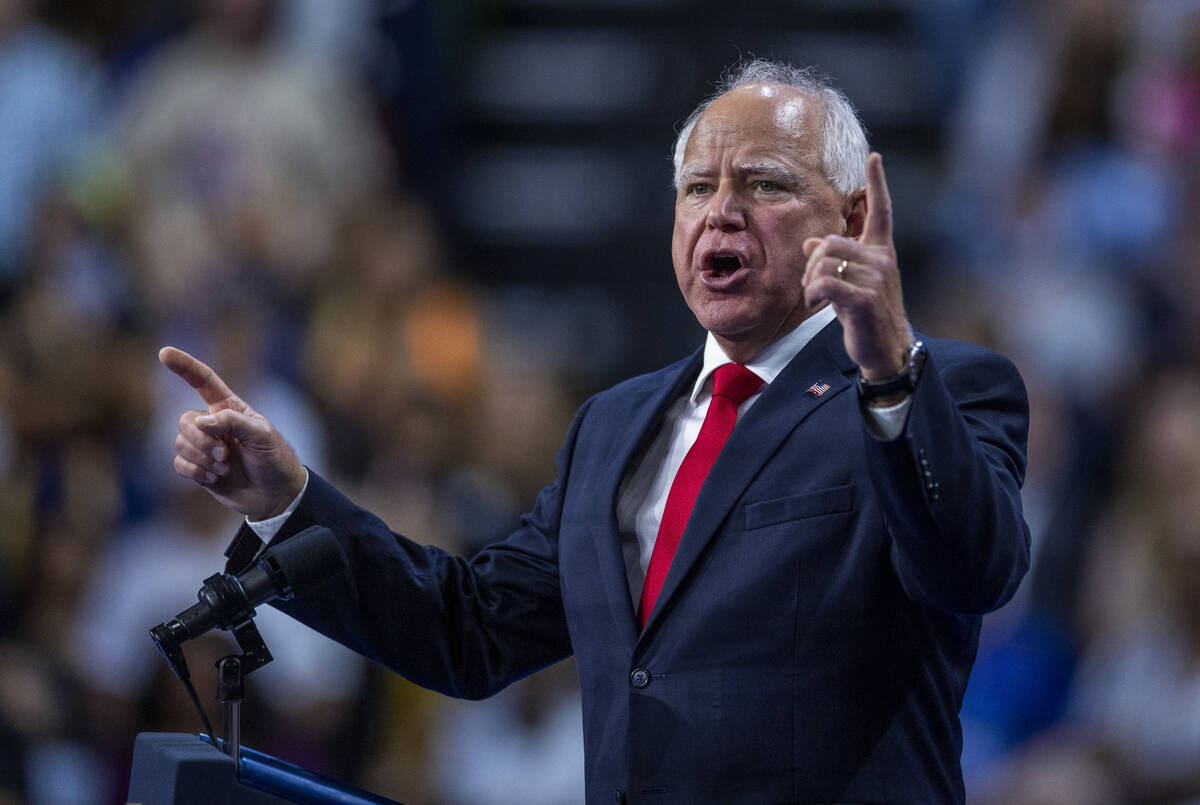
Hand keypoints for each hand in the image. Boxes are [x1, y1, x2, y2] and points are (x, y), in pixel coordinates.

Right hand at [159, 346, 306, 519]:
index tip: (164, 353)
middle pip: (185, 420)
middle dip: (201, 440)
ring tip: (226, 468)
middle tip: (226, 456)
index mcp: (230, 408)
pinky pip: (179, 464)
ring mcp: (204, 446)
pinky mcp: (198, 468)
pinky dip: (196, 472)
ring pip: (180, 443)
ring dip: (202, 459)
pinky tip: (215, 478)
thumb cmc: (275, 459)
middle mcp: (213, 424)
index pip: (203, 381)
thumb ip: (233, 422)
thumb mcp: (262, 435)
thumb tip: (201, 422)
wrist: (276, 495)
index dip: (185, 366)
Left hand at [802, 152, 912, 378]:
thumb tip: (810, 243)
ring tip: (815, 298)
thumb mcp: (848, 284)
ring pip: (823, 262)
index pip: (881, 211)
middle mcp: (881, 260)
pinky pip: (824, 283)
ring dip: (810, 282)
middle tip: (810, 285)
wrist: (886, 349)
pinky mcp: (864, 299)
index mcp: (881, 252)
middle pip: (830, 241)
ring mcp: (875, 278)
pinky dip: (812, 293)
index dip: (878, 184)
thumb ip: (832, 262)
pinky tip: (816, 304)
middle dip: (811, 263)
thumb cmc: (865, 316)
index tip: (874, 157)